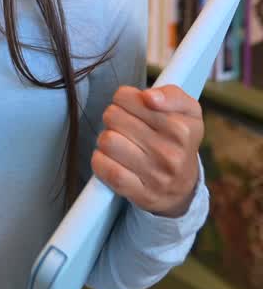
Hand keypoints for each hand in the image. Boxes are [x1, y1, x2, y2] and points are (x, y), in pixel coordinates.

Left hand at [91, 85, 203, 216]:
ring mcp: (155, 176)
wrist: (184, 187)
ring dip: (106, 138)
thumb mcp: (188, 111)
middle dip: (114, 116)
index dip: (124, 98)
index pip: (127, 97)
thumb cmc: (181, 140)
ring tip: (118, 141)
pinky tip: (111, 158)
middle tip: (124, 124)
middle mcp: (170, 153)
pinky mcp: (140, 194)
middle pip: (113, 116)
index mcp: (181, 128)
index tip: (132, 106)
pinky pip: (105, 168)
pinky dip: (101, 160)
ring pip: (107, 141)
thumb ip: (171, 94)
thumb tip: (148, 97)